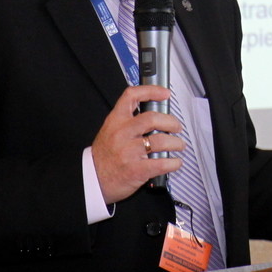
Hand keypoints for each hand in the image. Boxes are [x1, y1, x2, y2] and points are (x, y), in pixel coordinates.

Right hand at [91, 85, 184, 204]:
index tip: (165, 93)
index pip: (132, 96)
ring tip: (178, 145)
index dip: (151, 91)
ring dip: (176, 143)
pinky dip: (173, 162)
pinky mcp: (136, 170)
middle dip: (171, 122)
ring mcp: (129, 152)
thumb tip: (155, 116)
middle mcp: (122, 134)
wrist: (92, 180)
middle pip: (152, 118)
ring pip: (161, 141)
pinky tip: (175, 162)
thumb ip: (129, 122)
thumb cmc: (104, 156)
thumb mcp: (110, 131)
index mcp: (115, 121)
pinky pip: (161, 163)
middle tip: (176, 127)